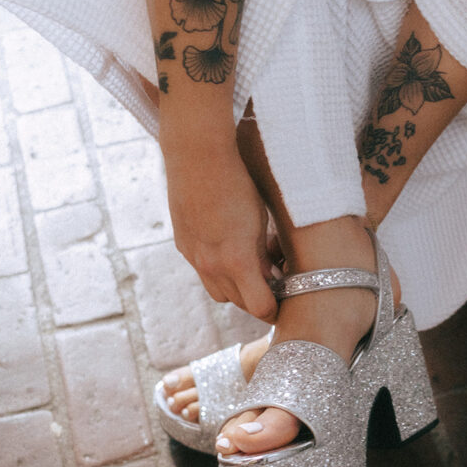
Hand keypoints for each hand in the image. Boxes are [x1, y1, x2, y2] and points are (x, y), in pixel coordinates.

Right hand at [164, 143, 277, 323]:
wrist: (198, 157)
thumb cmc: (239, 184)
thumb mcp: (260, 221)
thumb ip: (262, 255)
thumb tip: (267, 277)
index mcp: (236, 261)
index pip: (258, 307)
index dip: (274, 309)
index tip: (284, 303)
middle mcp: (211, 265)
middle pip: (238, 303)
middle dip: (256, 299)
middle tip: (273, 286)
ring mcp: (193, 257)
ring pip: (218, 292)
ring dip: (235, 289)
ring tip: (250, 269)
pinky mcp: (183, 245)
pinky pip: (202, 271)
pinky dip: (217, 270)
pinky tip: (228, 249)